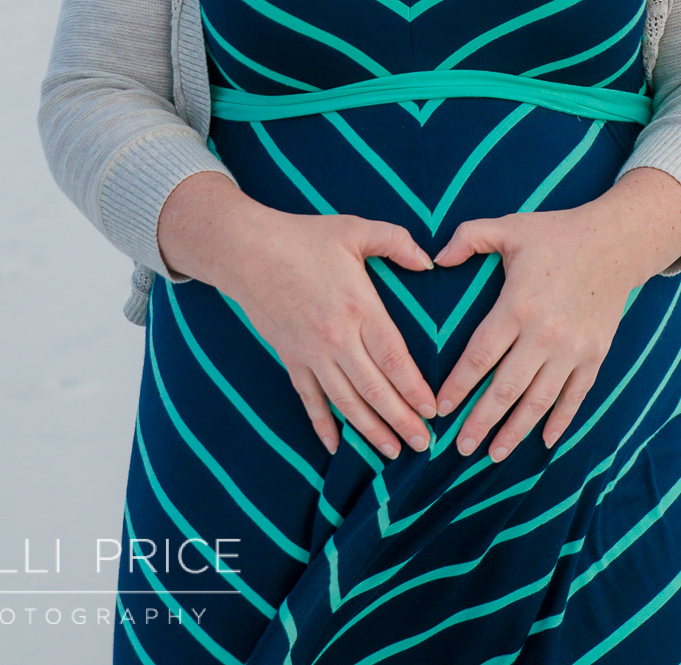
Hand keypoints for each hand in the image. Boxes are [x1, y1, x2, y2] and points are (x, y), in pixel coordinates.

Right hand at [157, 174, 436, 458]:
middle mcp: (336, 337)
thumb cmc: (304, 237)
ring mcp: (311, 352)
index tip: (433, 411)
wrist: (247, 250)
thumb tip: (430, 262)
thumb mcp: (355, 229)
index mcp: (358, 306)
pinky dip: (322, 425)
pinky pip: (309, 399)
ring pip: (345, 402)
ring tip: (392, 452)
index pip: (393, 357)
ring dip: (370, 430)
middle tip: (423, 445)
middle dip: (401, 420)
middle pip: (373, 389)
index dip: (413, 388)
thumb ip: (396, 242)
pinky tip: (335, 447)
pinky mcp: (290, 357)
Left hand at [432, 167, 680, 461]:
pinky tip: (545, 441)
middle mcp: (544, 334)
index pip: (480, 356)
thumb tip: (435, 259)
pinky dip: (560, 420)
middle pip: (506, 389)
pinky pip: (575, 396)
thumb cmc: (557, 234)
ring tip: (494, 454)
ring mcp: (572, 349)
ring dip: (516, 431)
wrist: (616, 242)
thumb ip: (468, 238)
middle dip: (481, 421)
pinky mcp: (595, 355)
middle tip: (460, 448)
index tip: (439, 409)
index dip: (458, 386)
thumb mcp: (509, 227)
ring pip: (539, 400)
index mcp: (517, 305)